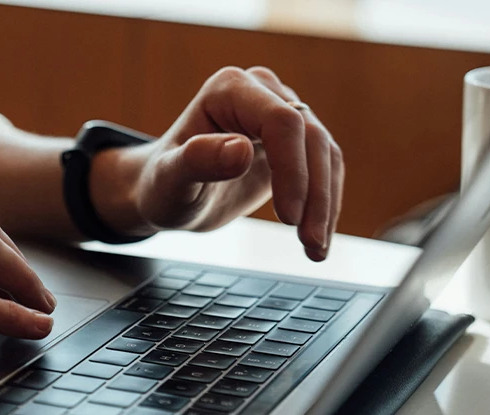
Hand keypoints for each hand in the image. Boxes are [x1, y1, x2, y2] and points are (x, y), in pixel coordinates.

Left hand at [93, 66, 343, 260]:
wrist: (169, 194)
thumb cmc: (163, 184)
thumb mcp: (170, 179)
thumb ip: (198, 160)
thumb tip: (241, 151)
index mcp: (229, 89)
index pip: (281, 121)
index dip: (292, 169)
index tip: (288, 218)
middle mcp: (261, 92)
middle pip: (310, 137)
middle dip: (314, 194)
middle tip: (310, 244)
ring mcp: (282, 113)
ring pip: (325, 154)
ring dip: (326, 205)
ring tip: (315, 250)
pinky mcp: (295, 142)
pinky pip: (325, 168)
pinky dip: (326, 205)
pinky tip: (318, 239)